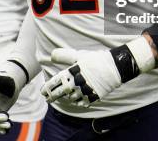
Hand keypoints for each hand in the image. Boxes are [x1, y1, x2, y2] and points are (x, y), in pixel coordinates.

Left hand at [41, 37, 155, 106]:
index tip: (43, 91)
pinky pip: (81, 102)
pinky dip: (75, 102)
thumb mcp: (79, 55)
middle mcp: (77, 83)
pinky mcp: (93, 96)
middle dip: (52, 96)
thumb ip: (64, 56)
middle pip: (60, 93)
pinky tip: (72, 101)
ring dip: (63, 99)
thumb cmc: (95, 60)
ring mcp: (85, 91)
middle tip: (47, 99)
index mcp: (72, 72)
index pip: (55, 83)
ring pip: (70, 99)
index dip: (47, 88)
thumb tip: (51, 55)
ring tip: (59, 99)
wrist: (114, 67)